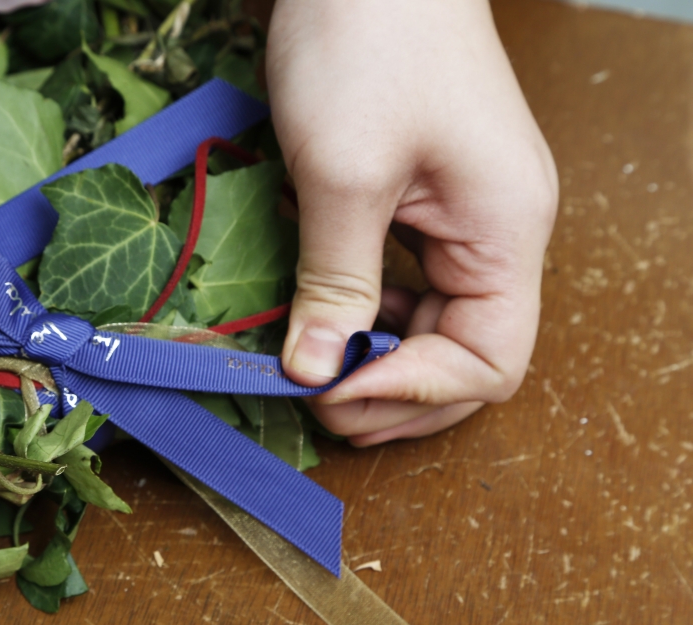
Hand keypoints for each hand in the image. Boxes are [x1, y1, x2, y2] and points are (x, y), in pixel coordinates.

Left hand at [267, 0, 557, 445]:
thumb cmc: (368, 42)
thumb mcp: (343, 174)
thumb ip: (335, 281)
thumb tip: (317, 371)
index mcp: (504, 232)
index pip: (488, 362)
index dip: (412, 391)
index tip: (333, 388)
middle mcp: (496, 236)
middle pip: (462, 356)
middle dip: (389, 389)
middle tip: (313, 395)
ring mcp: (462, 220)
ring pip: (431, 327)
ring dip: (373, 358)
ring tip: (309, 364)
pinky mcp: (424, 203)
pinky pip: (405, 284)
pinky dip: (362, 312)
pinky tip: (318, 310)